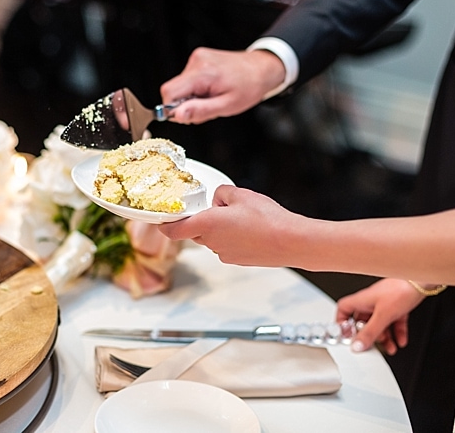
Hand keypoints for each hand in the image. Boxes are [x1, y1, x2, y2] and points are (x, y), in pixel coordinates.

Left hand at [157, 185, 307, 267]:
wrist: (292, 242)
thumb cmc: (268, 219)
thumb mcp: (241, 194)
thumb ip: (221, 194)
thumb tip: (218, 199)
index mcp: (206, 225)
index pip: (173, 230)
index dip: (165, 225)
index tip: (162, 219)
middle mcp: (210, 242)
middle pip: (195, 232)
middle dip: (202, 220)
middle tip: (219, 209)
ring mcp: (223, 254)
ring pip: (212, 239)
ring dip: (218, 229)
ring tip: (242, 219)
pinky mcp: (236, 260)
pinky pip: (226, 246)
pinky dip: (232, 238)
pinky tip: (250, 231)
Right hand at [160, 48, 286, 123]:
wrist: (261, 69)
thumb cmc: (249, 87)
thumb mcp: (227, 106)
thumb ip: (200, 111)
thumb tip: (176, 115)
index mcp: (202, 73)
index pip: (169, 92)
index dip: (173, 108)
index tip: (189, 114)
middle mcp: (197, 61)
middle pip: (173, 89)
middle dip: (185, 103)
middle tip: (206, 106)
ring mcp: (197, 57)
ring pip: (180, 85)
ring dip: (192, 96)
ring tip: (212, 96)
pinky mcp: (198, 57)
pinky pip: (187, 78)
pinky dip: (196, 88)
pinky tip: (212, 88)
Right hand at [336, 278, 422, 354]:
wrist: (421, 281)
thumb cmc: (401, 289)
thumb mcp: (383, 315)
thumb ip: (370, 332)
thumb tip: (357, 346)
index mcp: (362, 300)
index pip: (343, 310)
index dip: (342, 323)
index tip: (347, 335)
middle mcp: (371, 302)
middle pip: (363, 322)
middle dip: (368, 336)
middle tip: (371, 346)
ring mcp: (384, 305)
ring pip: (380, 324)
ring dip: (384, 338)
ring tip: (390, 348)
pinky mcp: (398, 307)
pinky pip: (394, 323)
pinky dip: (397, 333)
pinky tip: (401, 341)